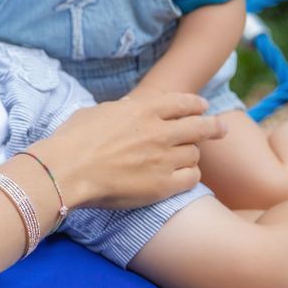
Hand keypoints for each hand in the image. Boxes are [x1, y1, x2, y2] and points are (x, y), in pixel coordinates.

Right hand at [31, 91, 226, 209]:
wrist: (66, 169)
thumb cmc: (72, 140)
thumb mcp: (98, 112)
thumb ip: (123, 110)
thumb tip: (132, 109)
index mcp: (143, 109)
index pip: (183, 103)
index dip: (196, 105)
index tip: (202, 108)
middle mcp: (159, 131)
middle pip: (200, 126)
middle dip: (213, 127)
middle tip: (221, 129)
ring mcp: (164, 158)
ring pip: (195, 154)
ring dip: (191, 155)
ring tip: (182, 160)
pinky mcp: (163, 185)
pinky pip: (192, 178)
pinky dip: (189, 176)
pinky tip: (180, 178)